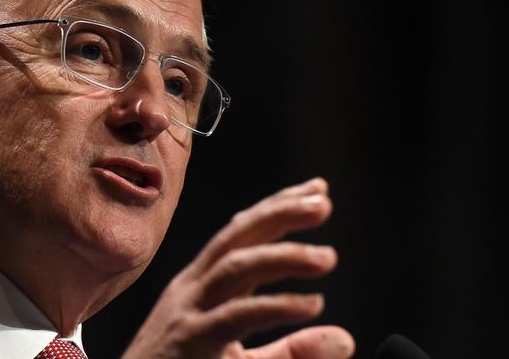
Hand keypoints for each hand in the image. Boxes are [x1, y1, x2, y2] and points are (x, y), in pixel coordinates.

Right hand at [122, 178, 354, 358]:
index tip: (316, 190)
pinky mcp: (191, 342)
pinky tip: (310, 304)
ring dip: (283, 257)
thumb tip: (344, 339)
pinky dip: (274, 306)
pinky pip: (235, 316)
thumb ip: (292, 350)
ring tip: (326, 258)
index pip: (241, 234)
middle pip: (236, 238)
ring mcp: (189, 313)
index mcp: (203, 285)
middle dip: (279, 213)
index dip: (277, 208)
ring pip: (235, 268)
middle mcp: (194, 289)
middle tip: (323, 202)